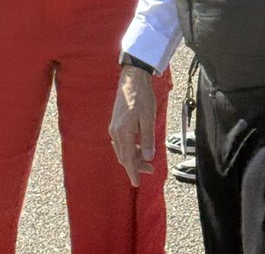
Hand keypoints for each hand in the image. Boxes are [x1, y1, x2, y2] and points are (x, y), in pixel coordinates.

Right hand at [109, 66, 156, 186]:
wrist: (132, 79)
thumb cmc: (142, 98)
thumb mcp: (149, 119)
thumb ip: (148, 140)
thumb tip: (148, 158)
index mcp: (123, 132)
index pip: (127, 159)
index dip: (133, 172)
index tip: (137, 183)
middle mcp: (115, 131)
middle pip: (124, 156)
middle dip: (135, 165)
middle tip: (150, 169)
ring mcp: (114, 127)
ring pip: (122, 149)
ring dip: (133, 156)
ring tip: (147, 158)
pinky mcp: (116, 122)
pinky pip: (121, 142)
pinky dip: (130, 148)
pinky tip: (140, 146)